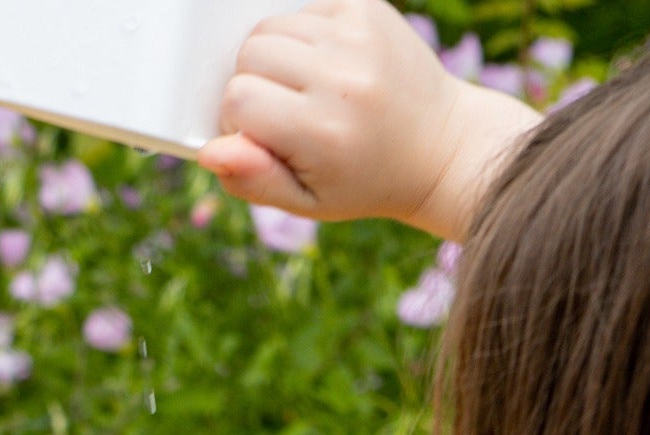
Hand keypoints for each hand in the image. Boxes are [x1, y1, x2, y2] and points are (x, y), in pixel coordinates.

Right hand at [203, 0, 537, 236]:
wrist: (440, 146)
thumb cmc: (363, 178)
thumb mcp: (307, 201)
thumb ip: (253, 180)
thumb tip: (209, 151)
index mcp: (323, 131)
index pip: (238, 100)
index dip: (242, 122)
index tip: (270, 138)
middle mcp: (342, 78)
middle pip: (248, 54)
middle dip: (254, 84)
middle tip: (290, 113)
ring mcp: (358, 37)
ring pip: (269, 27)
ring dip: (275, 57)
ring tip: (309, 88)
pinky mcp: (367, 9)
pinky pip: (301, 9)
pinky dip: (303, 36)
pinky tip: (329, 65)